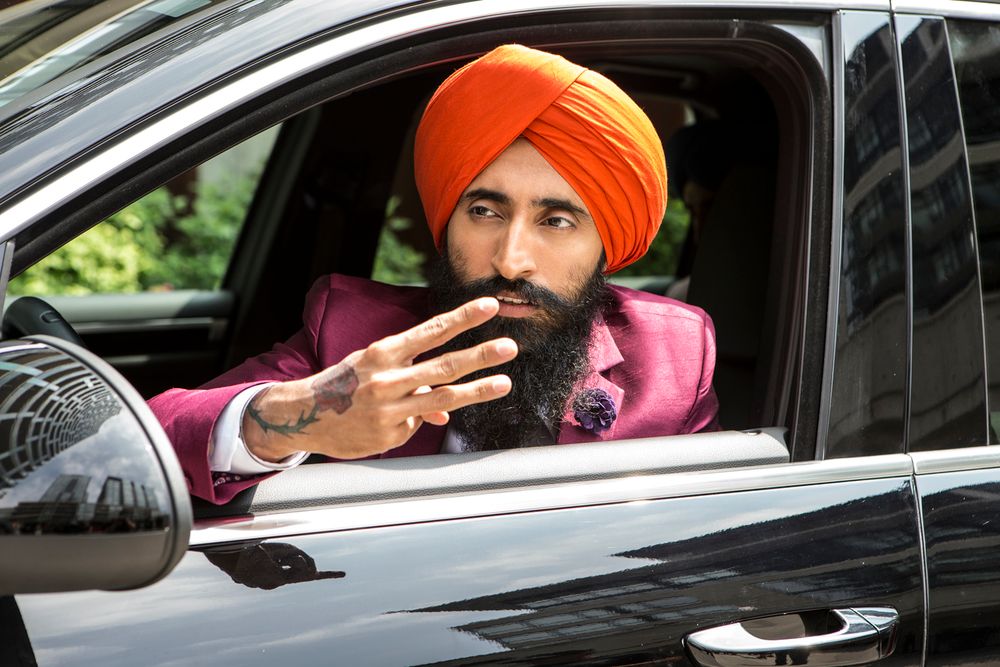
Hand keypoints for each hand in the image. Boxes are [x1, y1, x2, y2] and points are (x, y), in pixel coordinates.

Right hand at [242, 297, 515, 460]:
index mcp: (383, 352)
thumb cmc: (344, 384)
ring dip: (477, 391)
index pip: (431, 331)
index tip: (489, 306)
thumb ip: (411, 377)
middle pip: (444, 365)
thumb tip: (444, 409)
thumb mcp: (372, 368)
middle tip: (509, 346)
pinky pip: (416, 425)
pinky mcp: (390, 434)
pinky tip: (393, 419)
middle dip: (480, 355)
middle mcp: (389, 378)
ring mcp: (391, 409)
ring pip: (442, 398)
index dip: (462, 318)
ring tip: (504, 382)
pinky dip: (416, 420)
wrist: (302, 415)